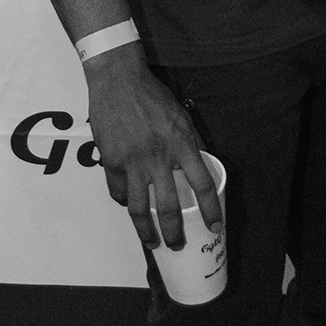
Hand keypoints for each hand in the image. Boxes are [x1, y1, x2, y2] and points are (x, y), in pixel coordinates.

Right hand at [82, 41, 223, 250]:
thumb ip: (191, 141)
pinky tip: (129, 205)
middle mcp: (158, 156)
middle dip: (175, 233)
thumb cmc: (152, 95)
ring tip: (151, 241)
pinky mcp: (111, 162)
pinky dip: (125, 201)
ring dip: (146, 231)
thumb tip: (202, 164)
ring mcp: (132, 162)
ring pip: (140, 209)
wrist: (118, 80)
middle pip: (169, 207)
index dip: (210, 210)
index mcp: (181, 143)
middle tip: (177, 245)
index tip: (215, 226)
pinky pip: (119, 192)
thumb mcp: (181, 115)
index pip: (203, 184)